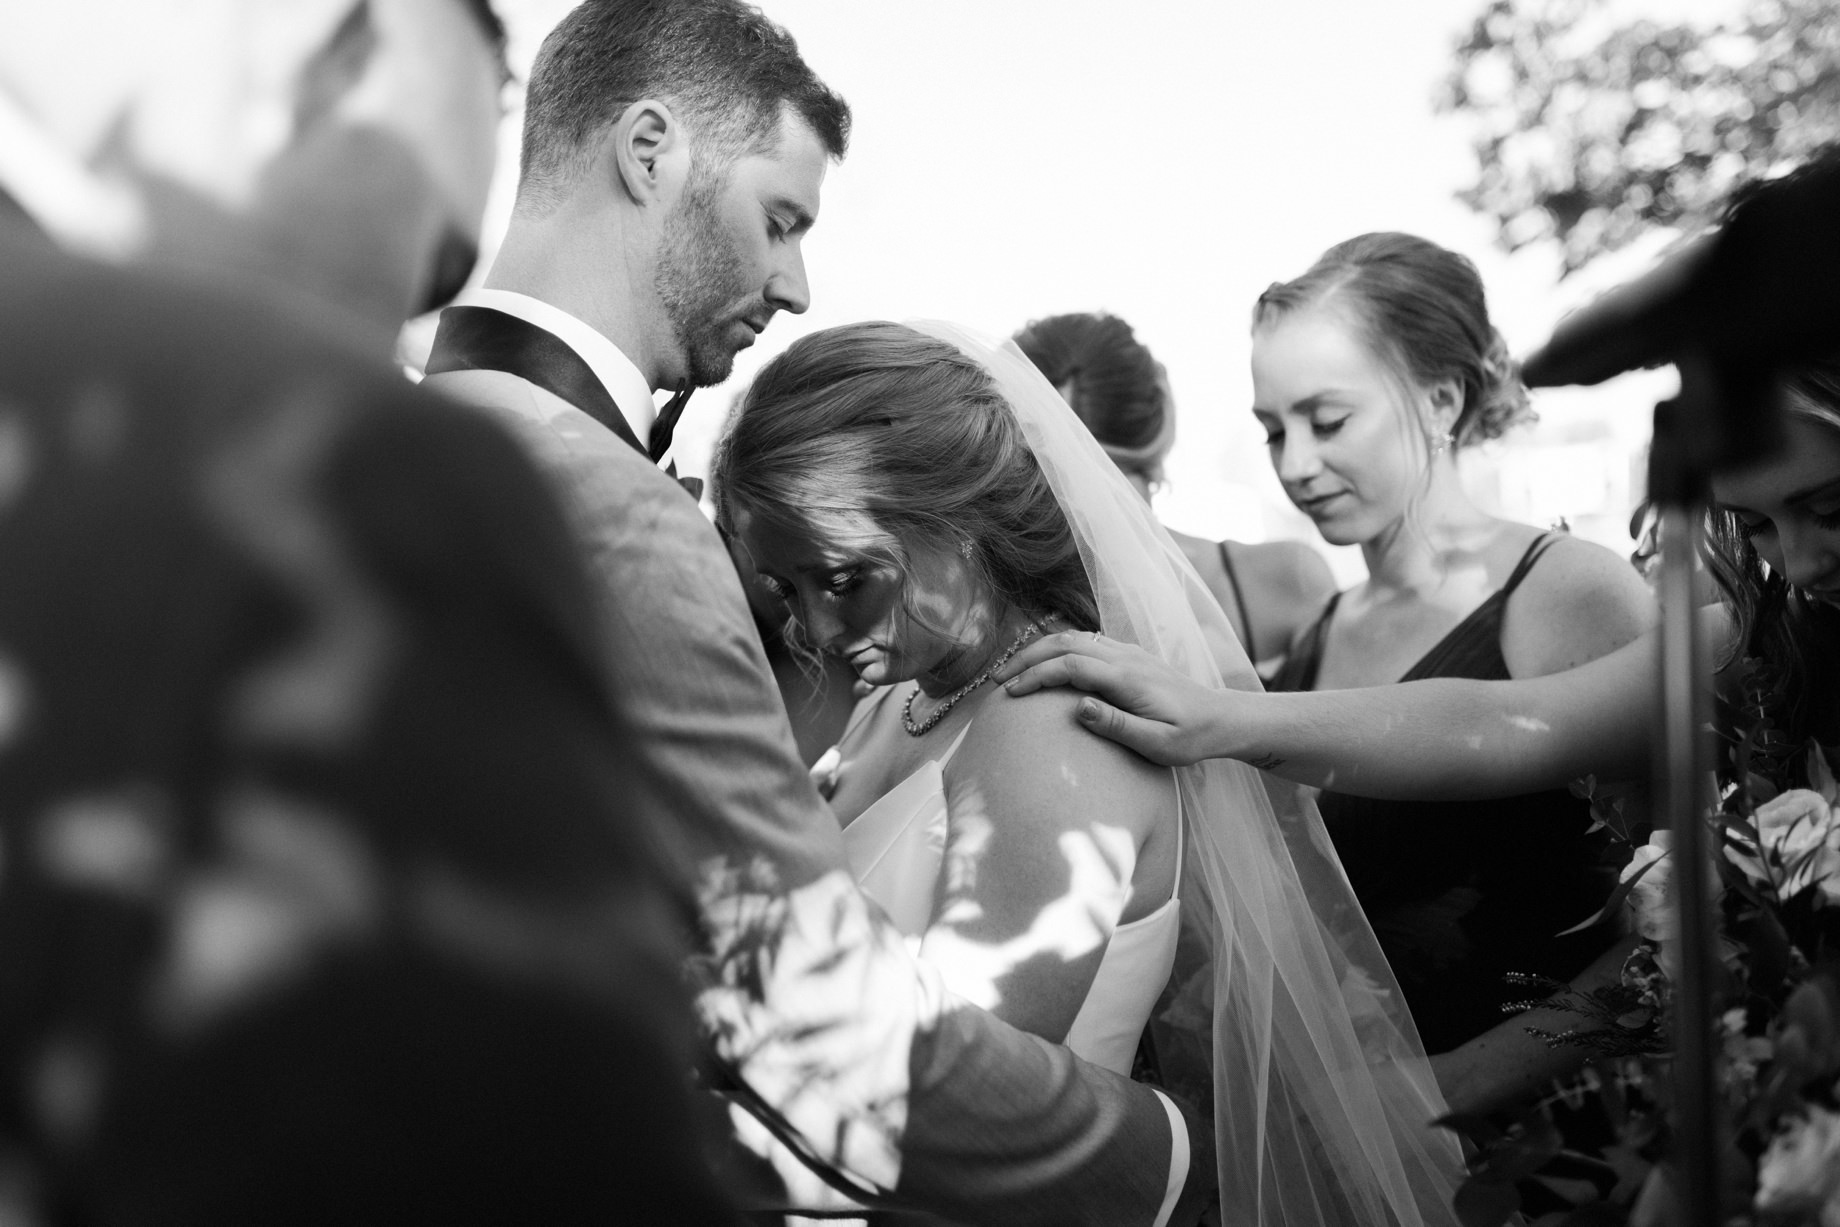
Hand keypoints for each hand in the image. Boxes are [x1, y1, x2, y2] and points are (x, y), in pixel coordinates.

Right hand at [997, 631, 1223, 765]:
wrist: (1222, 719)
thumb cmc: (1190, 738)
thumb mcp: (1157, 744)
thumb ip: (1117, 725)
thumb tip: (1078, 707)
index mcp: (1127, 678)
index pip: (1069, 665)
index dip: (1035, 676)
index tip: (1009, 693)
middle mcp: (1125, 657)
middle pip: (1064, 643)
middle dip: (1026, 658)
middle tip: (997, 680)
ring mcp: (1128, 652)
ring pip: (1074, 637)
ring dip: (1039, 650)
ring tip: (1012, 671)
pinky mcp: (1130, 656)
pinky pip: (1086, 641)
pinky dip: (1056, 648)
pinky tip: (1044, 664)